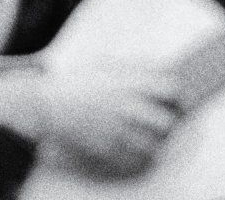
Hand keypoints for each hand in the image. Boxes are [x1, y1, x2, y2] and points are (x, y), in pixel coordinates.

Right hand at [14, 65, 183, 178]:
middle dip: (169, 121)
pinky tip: (135, 147)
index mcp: (128, 83)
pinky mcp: (109, 150)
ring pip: (155, 145)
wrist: (48, 104)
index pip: (171, 89)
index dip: (176, 93)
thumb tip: (167, 71)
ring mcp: (119, 132)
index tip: (175, 97)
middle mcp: (127, 108)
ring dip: (156, 141)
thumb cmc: (79, 81)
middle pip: (167, 122)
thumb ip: (137, 68)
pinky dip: (140, 157)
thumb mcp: (107, 64)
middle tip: (165, 119)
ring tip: (150, 135)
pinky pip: (137, 160)